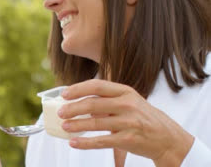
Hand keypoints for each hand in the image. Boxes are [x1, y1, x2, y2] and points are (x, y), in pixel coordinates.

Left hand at [58, 79, 193, 165]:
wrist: (168, 139)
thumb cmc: (143, 118)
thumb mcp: (130, 102)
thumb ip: (108, 99)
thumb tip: (78, 100)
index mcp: (125, 91)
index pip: (97, 85)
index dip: (78, 89)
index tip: (64, 94)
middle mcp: (127, 105)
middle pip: (93, 104)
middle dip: (73, 108)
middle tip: (60, 112)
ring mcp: (128, 122)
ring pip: (95, 123)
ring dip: (76, 125)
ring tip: (64, 126)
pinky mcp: (128, 140)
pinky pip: (101, 141)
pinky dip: (85, 142)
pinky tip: (73, 142)